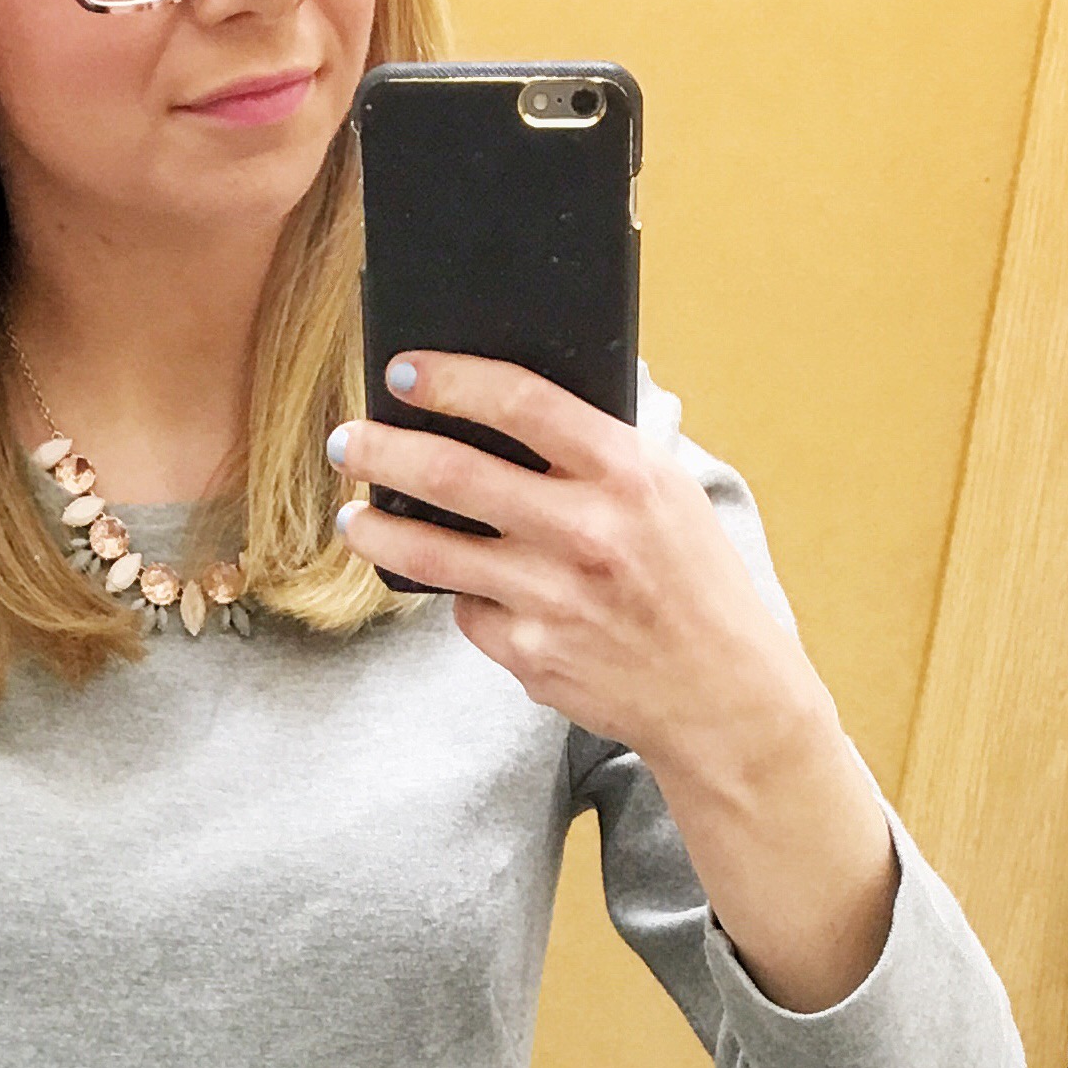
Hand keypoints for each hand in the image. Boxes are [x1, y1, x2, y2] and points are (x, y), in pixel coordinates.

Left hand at [329, 353, 817, 782]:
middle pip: (453, 474)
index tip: (404, 371)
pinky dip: (462, 596)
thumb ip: (600, 449)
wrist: (721, 696)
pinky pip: (470, 612)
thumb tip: (512, 403)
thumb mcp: (669, 493)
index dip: (451, 380)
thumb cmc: (693, 582)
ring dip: (377, 530)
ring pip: (432, 554)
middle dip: (383, 452)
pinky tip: (466, 587)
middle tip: (346, 442)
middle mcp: (586, 532)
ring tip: (353, 516)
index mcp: (626, 472)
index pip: (520, 402)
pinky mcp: (530, 655)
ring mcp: (552, 599)